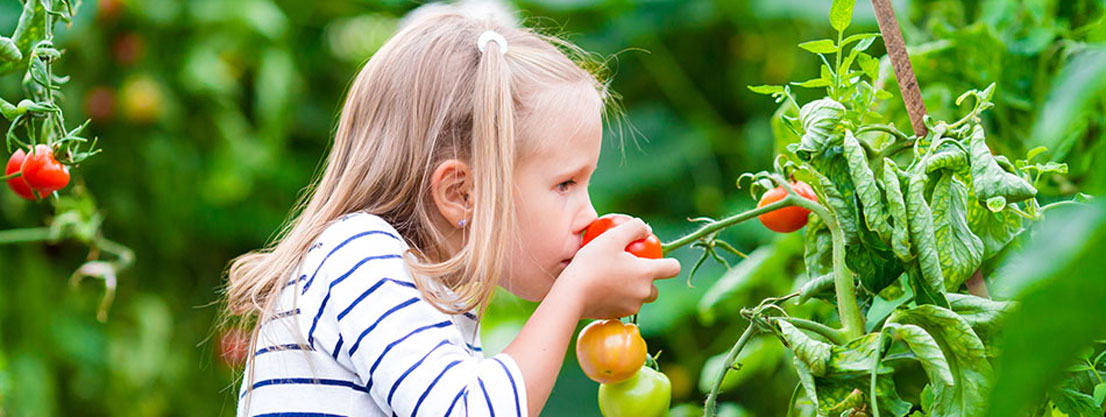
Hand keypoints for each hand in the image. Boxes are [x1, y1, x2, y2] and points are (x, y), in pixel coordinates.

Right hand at [557, 217, 680, 318]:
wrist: (571, 294)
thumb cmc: (592, 262)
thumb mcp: (612, 237)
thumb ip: (634, 228)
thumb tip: (647, 229)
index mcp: (646, 273)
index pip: (673, 268)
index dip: (669, 262)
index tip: (656, 258)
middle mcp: (643, 293)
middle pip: (655, 287)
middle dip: (646, 280)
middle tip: (628, 268)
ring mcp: (630, 307)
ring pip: (638, 298)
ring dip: (631, 289)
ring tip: (612, 277)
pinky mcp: (616, 316)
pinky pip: (623, 305)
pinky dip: (617, 298)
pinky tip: (601, 288)